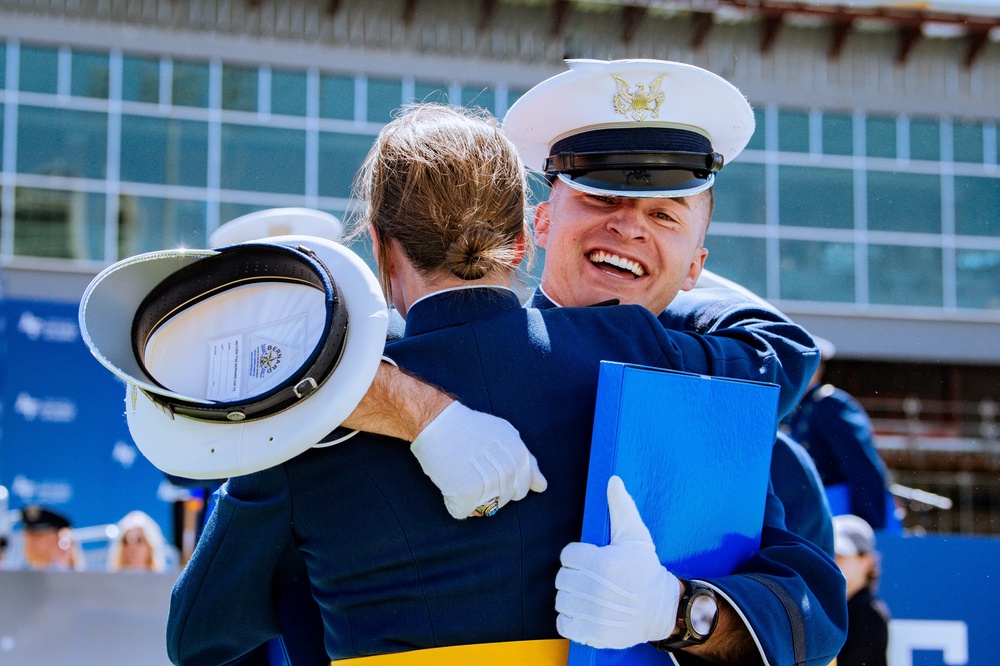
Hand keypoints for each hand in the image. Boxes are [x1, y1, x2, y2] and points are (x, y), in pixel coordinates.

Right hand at [410, 402, 547, 519]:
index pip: (522, 489)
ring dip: (472, 497)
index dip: (506, 485)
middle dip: (490, 492)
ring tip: (461, 474)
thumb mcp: (506, 436)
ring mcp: (487, 481)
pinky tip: (450, 483)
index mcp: (519, 455)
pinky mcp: (465, 490)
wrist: (436, 420)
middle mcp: (507, 469)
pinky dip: (454, 503)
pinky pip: (463, 511)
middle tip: (473, 472)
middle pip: (504, 499)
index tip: (489, 472)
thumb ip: (527, 462)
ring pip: (485, 508)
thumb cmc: (470, 428)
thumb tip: (542, 487)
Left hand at [555, 475, 680, 648]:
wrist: (662, 608)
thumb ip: (621, 507)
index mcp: (601, 563)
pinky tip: (585, 613)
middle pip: (561, 578)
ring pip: (561, 600)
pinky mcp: (593, 633)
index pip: (567, 555)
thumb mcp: (635, 536)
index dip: (578, 556)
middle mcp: (595, 589)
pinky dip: (571, 620)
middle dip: (574, 576)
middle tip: (590, 578)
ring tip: (588, 595)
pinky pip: (564, 624)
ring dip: (571, 598)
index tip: (591, 560)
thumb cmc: (646, 571)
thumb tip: (612, 480)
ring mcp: (593, 613)